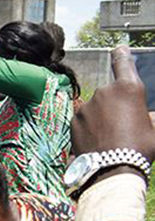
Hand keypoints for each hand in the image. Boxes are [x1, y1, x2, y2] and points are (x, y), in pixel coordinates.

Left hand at [71, 45, 154, 162]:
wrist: (112, 171)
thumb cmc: (139, 149)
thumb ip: (150, 117)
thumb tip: (148, 116)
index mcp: (128, 88)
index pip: (123, 62)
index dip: (121, 54)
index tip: (119, 48)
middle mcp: (105, 91)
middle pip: (111, 93)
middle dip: (116, 106)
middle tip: (124, 127)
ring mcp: (87, 106)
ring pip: (97, 108)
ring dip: (102, 118)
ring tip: (111, 139)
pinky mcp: (74, 120)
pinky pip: (85, 120)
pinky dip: (90, 128)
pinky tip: (98, 143)